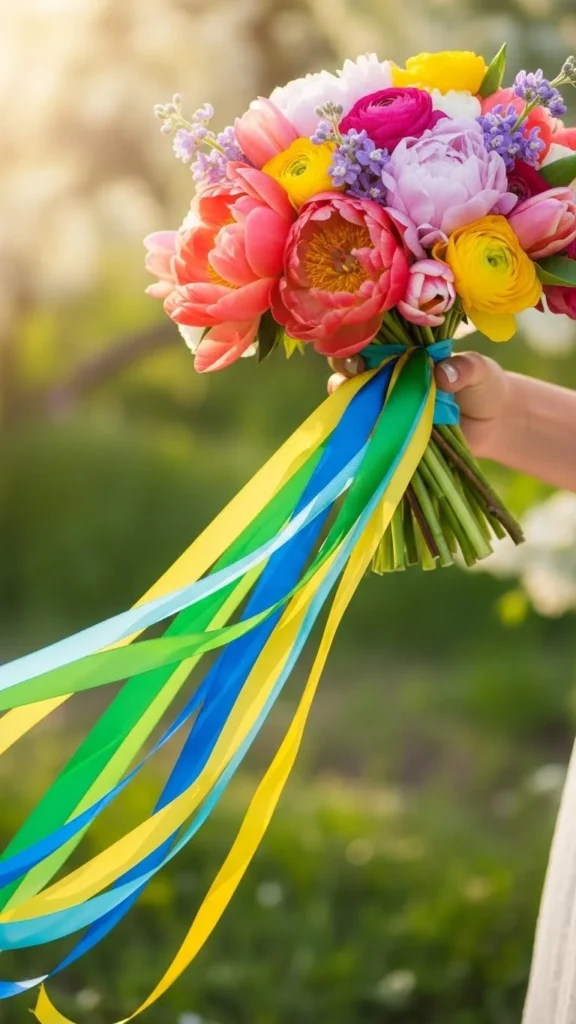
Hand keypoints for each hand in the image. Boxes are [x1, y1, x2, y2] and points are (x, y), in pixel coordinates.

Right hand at [327, 352, 511, 458]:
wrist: (494, 425)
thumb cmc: (485, 385)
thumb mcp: (479, 370)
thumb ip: (464, 367)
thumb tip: (443, 373)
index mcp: (405, 351)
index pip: (372, 339)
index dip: (358, 339)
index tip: (360, 344)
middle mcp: (390, 375)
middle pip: (352, 367)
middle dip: (344, 366)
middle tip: (354, 370)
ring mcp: (388, 405)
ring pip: (354, 399)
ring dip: (346, 399)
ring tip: (356, 401)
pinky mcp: (392, 432)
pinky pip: (369, 431)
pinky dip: (360, 432)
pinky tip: (358, 432)